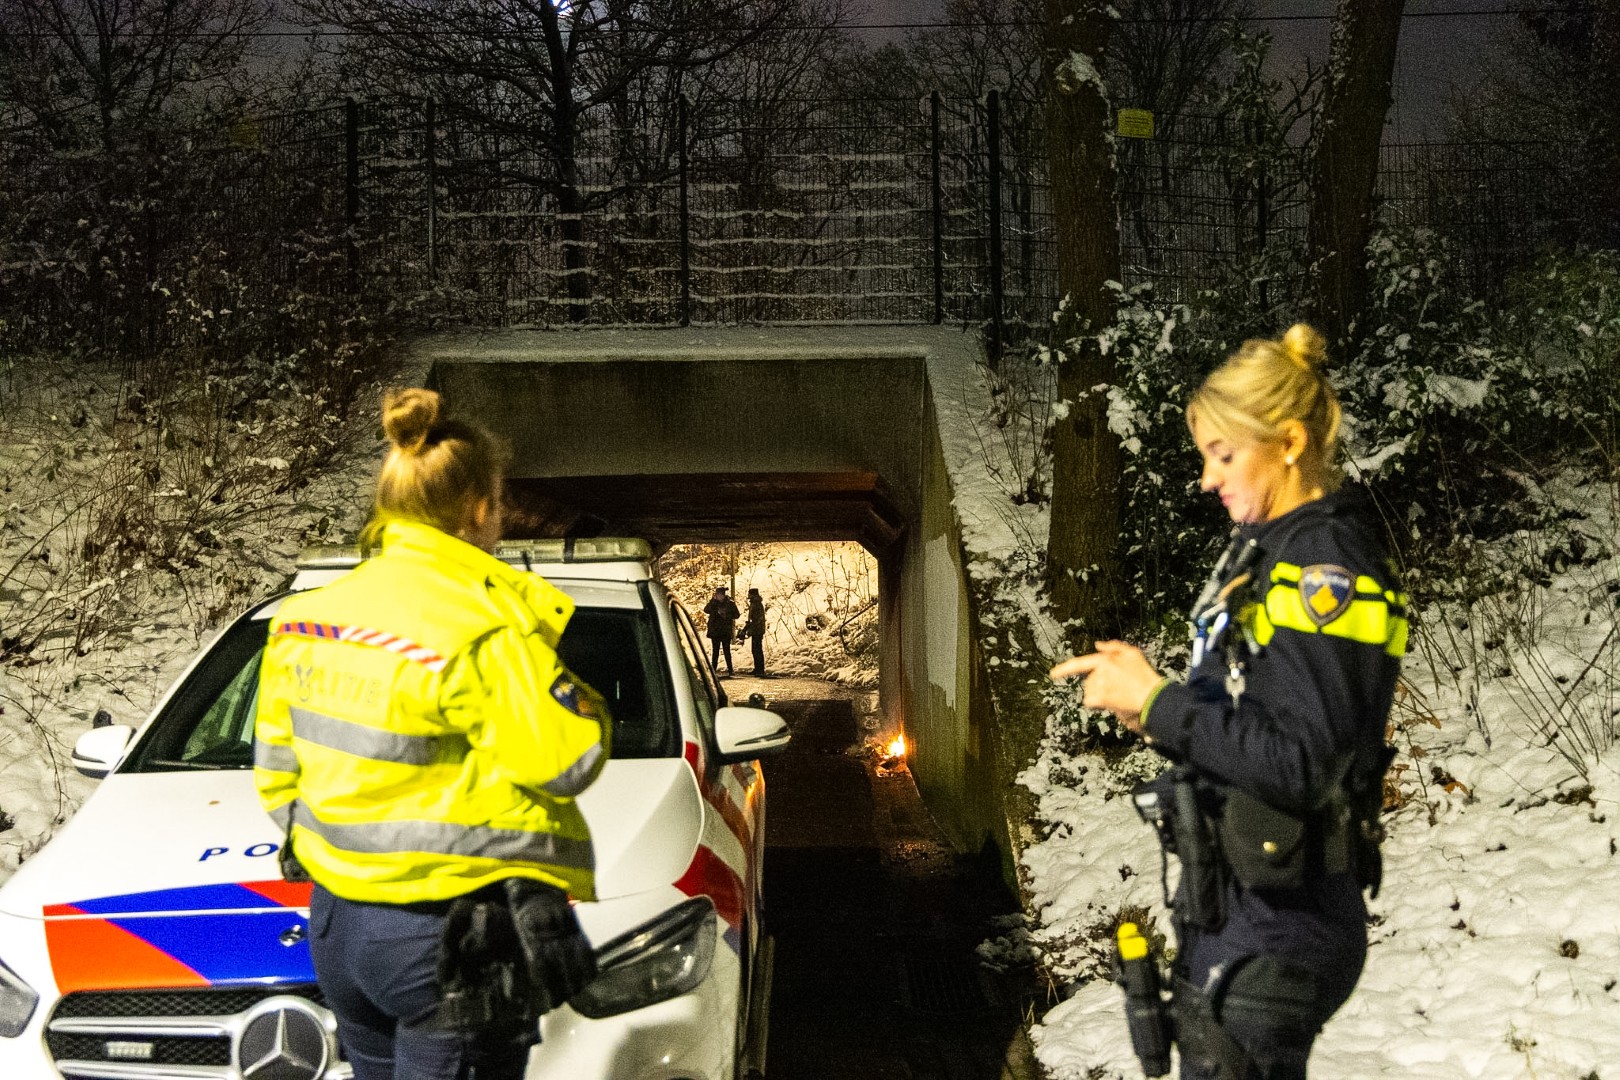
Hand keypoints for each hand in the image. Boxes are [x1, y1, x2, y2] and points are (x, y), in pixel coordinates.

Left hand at [1049, 640, 1163, 730]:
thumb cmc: (1145, 676)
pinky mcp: (1100, 698)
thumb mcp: (1133, 653)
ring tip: (1117, 695)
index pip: (1079, 663)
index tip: (1052, 674)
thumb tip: (1097, 645)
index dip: (1064, 669)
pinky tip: (1111, 703)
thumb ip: (1113, 647)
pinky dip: (1098, 704)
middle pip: (1088, 682)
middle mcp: (1099, 671)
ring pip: (1089, 692)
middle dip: (1098, 685)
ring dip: (1099, 695)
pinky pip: (1090, 702)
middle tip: (1117, 689)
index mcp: (1105, 659)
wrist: (1153, 696)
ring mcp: (1099, 685)